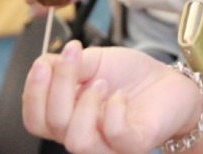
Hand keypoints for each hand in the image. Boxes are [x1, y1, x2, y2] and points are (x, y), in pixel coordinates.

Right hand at [24, 42, 202, 152]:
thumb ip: (69, 64)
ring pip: (77, 141)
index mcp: (67, 116)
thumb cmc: (129, 75)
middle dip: (59, 86)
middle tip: (75, 57)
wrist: (168, 81)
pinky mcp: (134, 144)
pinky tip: (120, 96)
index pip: (35, 120)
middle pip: (51, 125)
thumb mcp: (94, 61)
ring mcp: (108, 144)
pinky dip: (113, 111)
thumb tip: (47, 62)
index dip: (33, 92)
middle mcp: (83, 134)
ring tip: (102, 82)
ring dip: (85, 104)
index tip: (45, 62)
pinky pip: (115, 136)